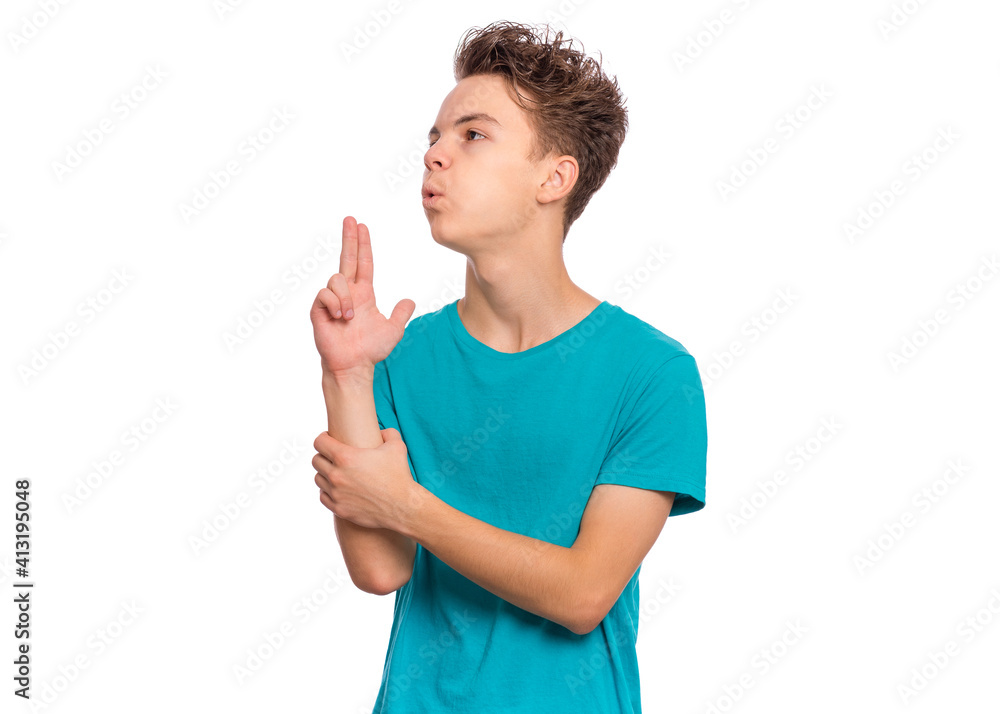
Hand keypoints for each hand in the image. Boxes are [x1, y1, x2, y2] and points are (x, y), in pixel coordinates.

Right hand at [310, 216, 414, 376]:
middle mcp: (347, 292)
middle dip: (349, 238)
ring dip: (346, 297)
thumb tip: (410, 301)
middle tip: (350, 219)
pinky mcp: (318, 309)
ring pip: (337, 278)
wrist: (354, 365)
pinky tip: (339, 318)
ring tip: (350, 317)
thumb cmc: (370, 349)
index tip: (361, 226)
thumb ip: (401, 314)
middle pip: (347, 258)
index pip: (363, 263)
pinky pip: (325, 294)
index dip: (363, 245)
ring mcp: (331, 300)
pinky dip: (335, 304)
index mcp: (364, 293)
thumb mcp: (393, 329)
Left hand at [313, 427, 419, 530]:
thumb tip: (382, 431)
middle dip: (323, 455)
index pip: (319, 442)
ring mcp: (336, 494)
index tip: (328, 438)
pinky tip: (337, 488)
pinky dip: (327, 491)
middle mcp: (337, 475)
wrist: (402, 507)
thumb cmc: (399, 475)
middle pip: (316, 460)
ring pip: (318, 479)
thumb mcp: (397, 446)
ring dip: (324, 474)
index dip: (323, 438)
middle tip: (332, 456)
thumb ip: (387, 433)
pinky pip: (323, 496)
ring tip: (335, 472)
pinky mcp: (339, 508)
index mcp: (346, 457)